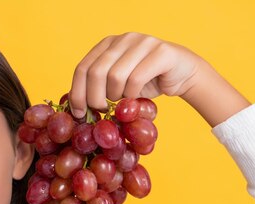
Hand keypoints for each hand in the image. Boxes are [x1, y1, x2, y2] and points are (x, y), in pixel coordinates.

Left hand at [68, 32, 200, 117]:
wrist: (181, 75)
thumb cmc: (144, 83)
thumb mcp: (115, 85)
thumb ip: (96, 89)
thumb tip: (74, 108)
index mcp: (107, 44)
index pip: (82, 68)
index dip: (77, 93)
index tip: (78, 113)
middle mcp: (122, 39)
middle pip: (95, 73)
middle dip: (94, 98)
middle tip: (101, 111)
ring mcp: (142, 42)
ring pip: (115, 76)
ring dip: (116, 96)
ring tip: (122, 100)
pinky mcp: (161, 51)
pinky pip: (136, 79)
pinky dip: (132, 95)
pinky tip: (135, 98)